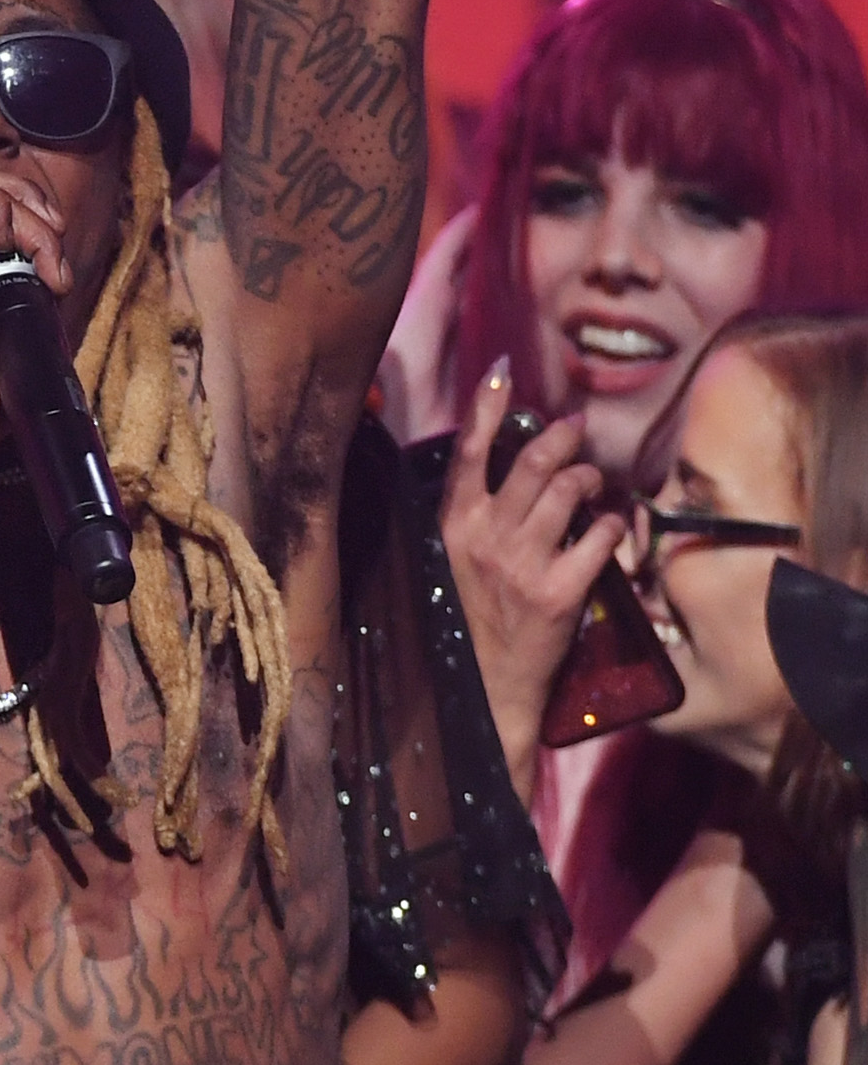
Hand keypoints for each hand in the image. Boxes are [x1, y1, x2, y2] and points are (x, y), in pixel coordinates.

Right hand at [441, 358, 623, 795]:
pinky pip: (600, 537)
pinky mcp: (559, 592)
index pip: (469, 453)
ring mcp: (522, 564)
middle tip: (576, 430)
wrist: (481, 692)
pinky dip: (613, 525)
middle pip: (533, 462)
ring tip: (593, 482)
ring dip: (589, 478)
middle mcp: (484, 538)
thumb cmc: (466, 624)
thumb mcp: (451, 562)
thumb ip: (473, 519)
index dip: (486, 407)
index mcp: (451, 526)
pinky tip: (614, 528)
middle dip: (562, 438)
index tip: (501, 371)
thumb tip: (507, 472)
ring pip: (569, 491)